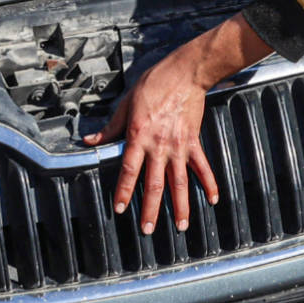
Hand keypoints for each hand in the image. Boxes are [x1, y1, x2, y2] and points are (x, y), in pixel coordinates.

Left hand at [85, 14, 274, 234]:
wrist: (184, 73)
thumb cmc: (152, 85)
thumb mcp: (125, 104)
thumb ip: (110, 128)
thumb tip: (90, 141)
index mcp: (139, 136)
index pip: (130, 170)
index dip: (125, 191)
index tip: (121, 209)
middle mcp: (159, 146)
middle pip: (155, 183)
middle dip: (151, 209)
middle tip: (148, 229)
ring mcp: (178, 146)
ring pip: (180, 182)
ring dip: (181, 206)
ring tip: (182, 226)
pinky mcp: (194, 142)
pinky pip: (202, 167)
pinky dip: (209, 183)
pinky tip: (213, 200)